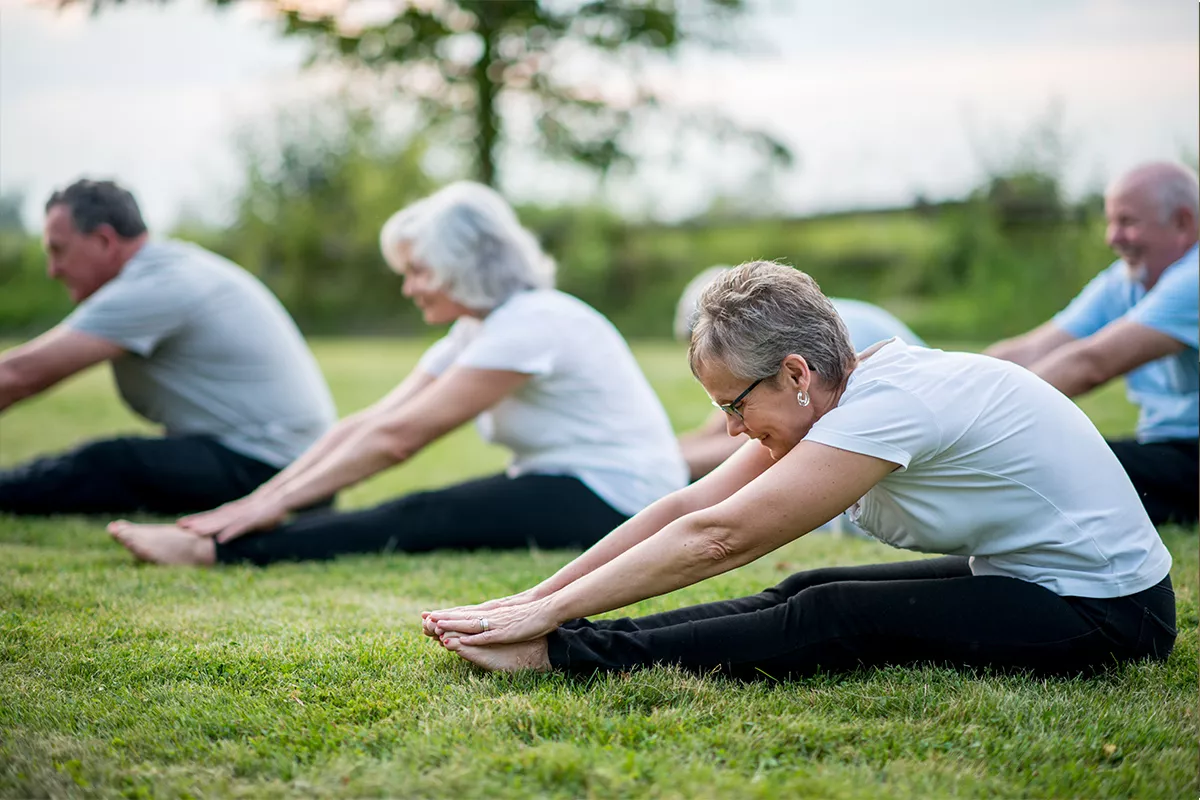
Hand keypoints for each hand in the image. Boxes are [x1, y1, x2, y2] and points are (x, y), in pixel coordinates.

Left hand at [186, 496, 287, 543]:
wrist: (283, 498)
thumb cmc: (267, 509)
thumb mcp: (249, 515)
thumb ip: (238, 521)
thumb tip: (226, 531)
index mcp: (233, 511)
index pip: (211, 515)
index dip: (196, 519)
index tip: (181, 524)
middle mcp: (235, 512)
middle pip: (212, 517)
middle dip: (195, 522)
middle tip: (179, 526)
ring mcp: (244, 515)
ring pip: (222, 522)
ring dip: (208, 527)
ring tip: (193, 532)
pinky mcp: (254, 520)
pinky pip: (240, 528)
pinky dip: (230, 533)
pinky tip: (221, 540)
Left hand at [420, 589, 540, 637]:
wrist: (549, 608)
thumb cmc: (533, 614)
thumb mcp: (512, 614)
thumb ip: (499, 617)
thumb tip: (491, 620)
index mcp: (492, 611)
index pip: (466, 612)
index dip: (449, 614)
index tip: (432, 615)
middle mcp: (491, 615)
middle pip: (463, 616)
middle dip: (444, 618)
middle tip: (424, 619)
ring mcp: (497, 623)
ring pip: (470, 624)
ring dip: (453, 625)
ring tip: (436, 626)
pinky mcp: (505, 632)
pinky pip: (486, 635)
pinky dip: (472, 637)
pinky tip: (462, 640)